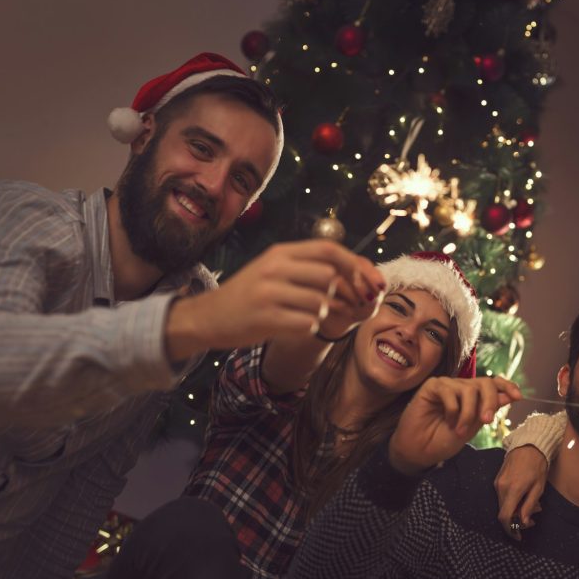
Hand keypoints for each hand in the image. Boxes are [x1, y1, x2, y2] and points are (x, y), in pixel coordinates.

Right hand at [165, 240, 385, 361]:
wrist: (208, 317)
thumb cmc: (249, 294)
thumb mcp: (274, 269)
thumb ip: (308, 266)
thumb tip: (357, 268)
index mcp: (280, 253)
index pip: (329, 250)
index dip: (355, 265)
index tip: (370, 282)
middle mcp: (274, 268)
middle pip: (329, 277)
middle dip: (342, 295)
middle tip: (341, 307)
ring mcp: (269, 293)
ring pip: (320, 303)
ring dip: (323, 315)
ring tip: (307, 316)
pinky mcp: (265, 318)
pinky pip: (307, 324)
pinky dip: (308, 328)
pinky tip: (293, 326)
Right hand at [389, 377, 521, 475]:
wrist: (421, 451)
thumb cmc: (444, 440)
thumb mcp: (473, 427)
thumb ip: (488, 410)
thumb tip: (510, 395)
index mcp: (474, 397)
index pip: (493, 383)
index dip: (507, 386)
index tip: (518, 397)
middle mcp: (462, 388)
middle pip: (485, 383)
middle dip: (490, 401)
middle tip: (487, 421)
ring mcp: (447, 386)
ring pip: (469, 389)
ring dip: (467, 413)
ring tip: (459, 430)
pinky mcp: (432, 386)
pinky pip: (449, 391)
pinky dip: (452, 410)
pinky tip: (446, 420)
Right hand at [495, 445, 546, 540]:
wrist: (529, 445)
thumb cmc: (537, 466)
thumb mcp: (538, 488)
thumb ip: (529, 506)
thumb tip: (522, 522)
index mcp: (512, 490)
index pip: (504, 517)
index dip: (510, 530)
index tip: (518, 536)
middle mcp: (501, 487)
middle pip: (504, 512)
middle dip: (517, 520)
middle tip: (533, 518)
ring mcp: (497, 483)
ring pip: (503, 505)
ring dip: (516, 510)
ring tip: (532, 505)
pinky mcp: (497, 479)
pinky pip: (502, 496)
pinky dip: (512, 501)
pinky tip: (525, 496)